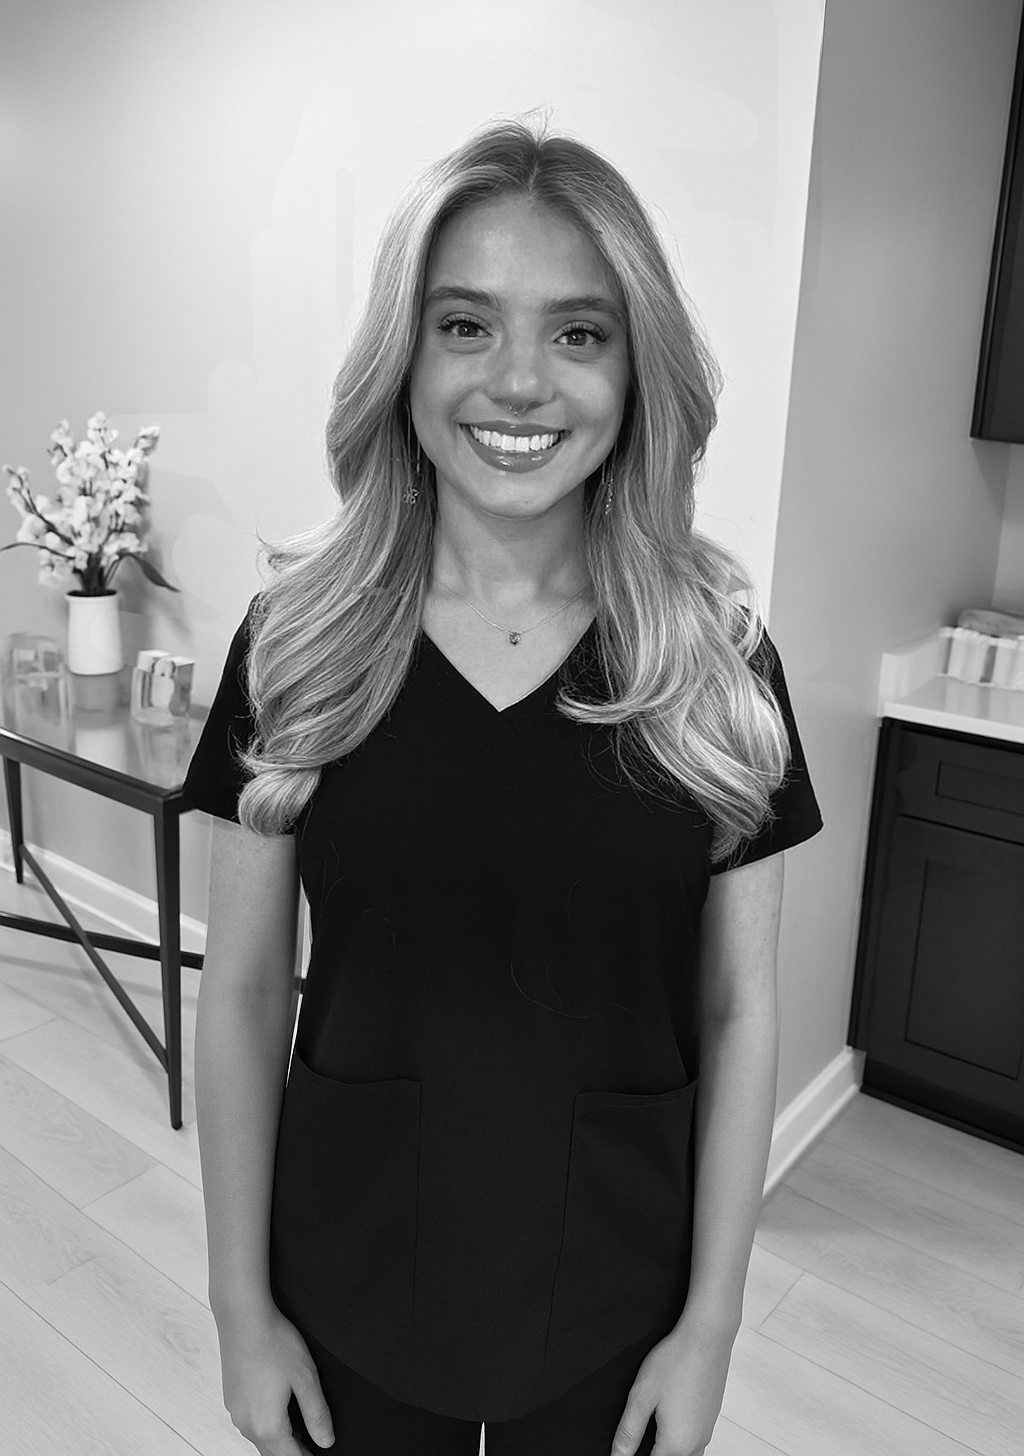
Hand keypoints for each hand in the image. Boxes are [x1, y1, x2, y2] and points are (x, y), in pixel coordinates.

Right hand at [216, 1301, 334, 1453]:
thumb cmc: (274, 1342)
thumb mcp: (306, 1378)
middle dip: (294, 1451)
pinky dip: (267, 1423)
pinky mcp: (231, 1398)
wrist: (243, 1317)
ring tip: (302, 1426)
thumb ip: (317, 1414)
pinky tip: (280, 1405)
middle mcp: (246, 1424)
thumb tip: (326, 1441)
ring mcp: (235, 1412)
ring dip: (280, 1438)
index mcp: (267, 1425)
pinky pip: (251, 1422)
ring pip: (260, 1438)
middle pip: (273, 1452)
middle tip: (314, 1442)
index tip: (320, 1453)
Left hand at [610, 1313, 737, 1455]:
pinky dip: (679, 1438)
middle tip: (638, 1434)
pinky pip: (694, 1441)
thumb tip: (618, 1455)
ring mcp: (706, 1431)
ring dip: (666, 1447)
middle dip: (652, 1452)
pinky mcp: (711, 1418)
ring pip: (684, 1454)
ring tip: (650, 1429)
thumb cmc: (676, 1361)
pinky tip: (668, 1416)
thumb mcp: (642, 1396)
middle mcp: (696, 1444)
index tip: (627, 1448)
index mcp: (677, 1445)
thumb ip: (628, 1432)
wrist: (707, 1337)